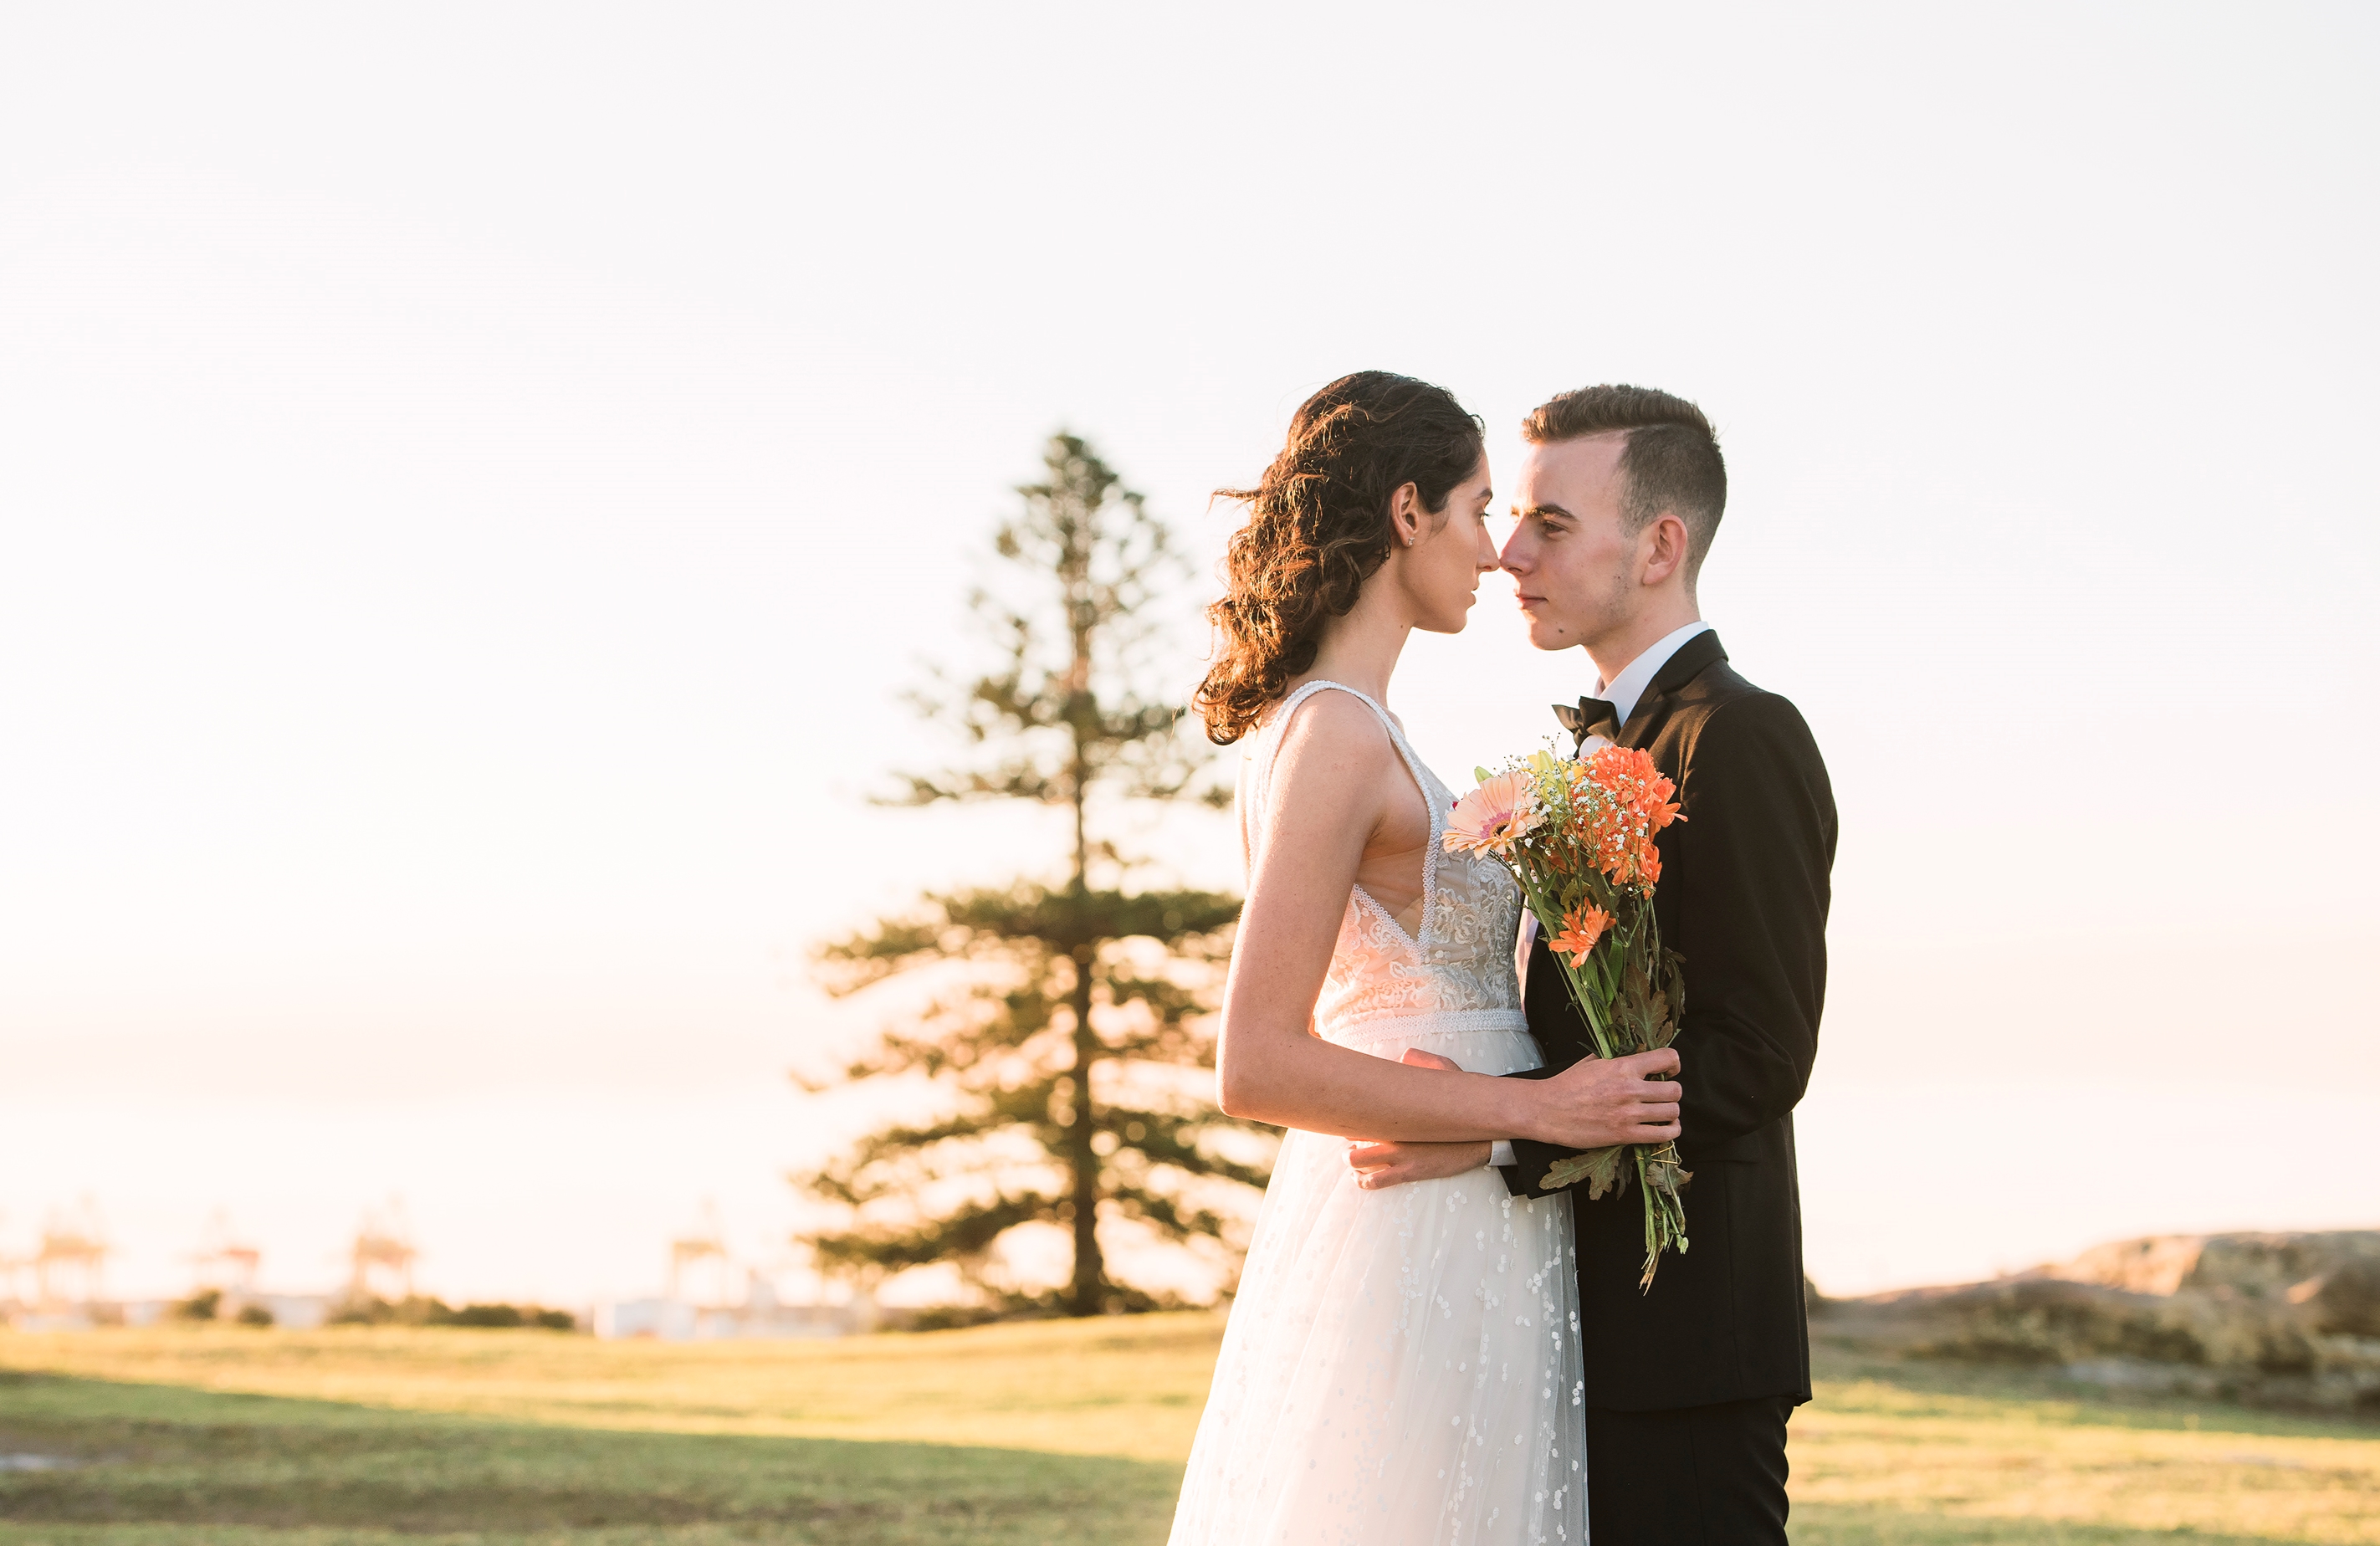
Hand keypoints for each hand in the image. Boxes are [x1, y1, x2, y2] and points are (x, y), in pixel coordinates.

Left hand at [1345, 1047, 1492, 1188]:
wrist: (1483, 1139)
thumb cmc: (1465, 1105)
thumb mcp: (1448, 1074)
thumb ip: (1423, 1062)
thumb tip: (1403, 1055)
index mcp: (1400, 1109)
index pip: (1363, 1110)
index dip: (1352, 1114)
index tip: (1350, 1114)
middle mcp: (1395, 1133)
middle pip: (1352, 1137)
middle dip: (1346, 1138)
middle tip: (1348, 1138)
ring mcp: (1401, 1155)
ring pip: (1358, 1161)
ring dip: (1352, 1161)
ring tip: (1352, 1158)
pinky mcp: (1410, 1172)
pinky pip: (1377, 1181)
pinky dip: (1365, 1181)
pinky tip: (1362, 1179)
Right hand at [1531, 1047, 1682, 1148]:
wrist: (1547, 1111)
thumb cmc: (1567, 1085)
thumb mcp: (1592, 1062)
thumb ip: (1617, 1060)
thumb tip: (1635, 1057)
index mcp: (1623, 1067)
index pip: (1668, 1058)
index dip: (1675, 1063)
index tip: (1670, 1070)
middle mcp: (1630, 1089)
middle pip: (1675, 1090)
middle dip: (1672, 1092)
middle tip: (1663, 1095)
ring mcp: (1629, 1114)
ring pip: (1672, 1112)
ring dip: (1671, 1112)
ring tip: (1663, 1112)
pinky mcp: (1625, 1135)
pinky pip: (1663, 1135)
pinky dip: (1669, 1132)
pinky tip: (1665, 1128)